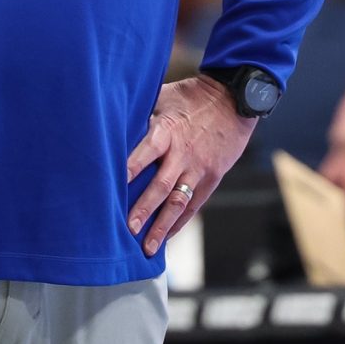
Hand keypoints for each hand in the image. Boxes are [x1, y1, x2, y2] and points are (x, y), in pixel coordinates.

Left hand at [125, 75, 256, 256]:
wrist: (234, 101)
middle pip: (161, 187)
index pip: (145, 154)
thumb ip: (141, 115)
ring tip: (148, 247)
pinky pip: (193, 206)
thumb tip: (110, 122)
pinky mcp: (211, 178)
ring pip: (178, 203)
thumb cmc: (190, 97)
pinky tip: (166, 238)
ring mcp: (198, 170)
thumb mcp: (162, 97)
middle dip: (144, 209)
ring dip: (162, 226)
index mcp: (167, 132)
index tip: (110, 188)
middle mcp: (183, 154)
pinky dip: (179, 223)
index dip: (129, 171)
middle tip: (128, 229)